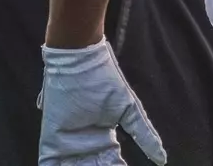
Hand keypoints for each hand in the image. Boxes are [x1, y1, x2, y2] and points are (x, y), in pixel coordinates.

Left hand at [38, 41, 165, 165]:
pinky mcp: (50, 139)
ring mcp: (66, 142)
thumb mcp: (128, 110)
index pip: (110, 164)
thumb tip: (162, 160)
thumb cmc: (104, 79)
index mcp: (104, 137)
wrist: (78, 57)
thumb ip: (145, 136)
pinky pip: (50, 164)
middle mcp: (85, 142)